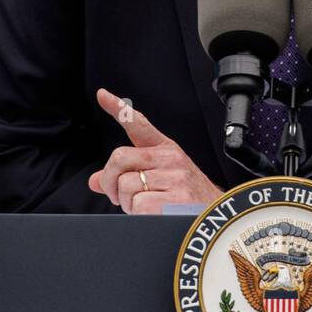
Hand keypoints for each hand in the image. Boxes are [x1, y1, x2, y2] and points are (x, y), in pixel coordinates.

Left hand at [87, 88, 222, 214]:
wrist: (216, 216)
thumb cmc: (187, 199)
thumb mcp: (162, 179)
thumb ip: (127, 176)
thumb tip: (95, 180)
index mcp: (166, 150)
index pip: (139, 124)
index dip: (119, 108)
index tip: (102, 95)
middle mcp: (170, 159)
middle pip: (119, 158)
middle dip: (111, 180)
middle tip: (118, 195)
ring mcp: (173, 178)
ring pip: (125, 185)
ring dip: (127, 202)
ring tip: (145, 206)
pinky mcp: (173, 200)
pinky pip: (137, 204)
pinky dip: (138, 214)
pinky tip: (153, 214)